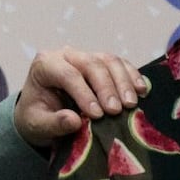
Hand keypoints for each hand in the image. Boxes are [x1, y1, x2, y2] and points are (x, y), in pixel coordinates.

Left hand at [13, 46, 146, 146]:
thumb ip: (53, 123)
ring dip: (123, 81)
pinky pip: (120, 64)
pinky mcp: (101, 62)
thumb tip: (74, 121)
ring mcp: (85, 56)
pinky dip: (132, 76)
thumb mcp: (37, 124)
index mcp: (45, 64)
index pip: (68, 74)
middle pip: (91, 64)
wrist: (42, 111)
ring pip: (108, 60)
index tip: (96, 115)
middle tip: (116, 111)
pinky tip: (141, 91)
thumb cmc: (37, 116)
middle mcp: (66, 55)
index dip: (84, 93)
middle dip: (106, 87)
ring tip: (131, 104)